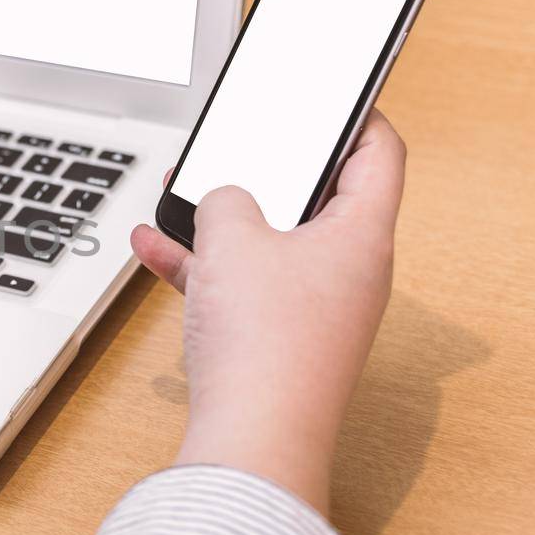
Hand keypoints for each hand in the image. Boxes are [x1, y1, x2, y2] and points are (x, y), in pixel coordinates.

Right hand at [131, 111, 406, 514]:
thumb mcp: (233, 237)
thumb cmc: (265, 343)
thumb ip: (225, 200)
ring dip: (222, 218)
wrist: (252, 442)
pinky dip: (202, 264)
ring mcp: (312, 310)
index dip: (359, 113)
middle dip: (269, 169)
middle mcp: (348, 273)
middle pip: (318, 199)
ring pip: (269, 243)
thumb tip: (223, 204)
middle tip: (240, 142)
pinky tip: (154, 248)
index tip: (334, 92)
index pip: (380, 155)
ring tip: (180, 193)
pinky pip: (240, 285)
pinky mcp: (276, 342)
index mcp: (362, 237)